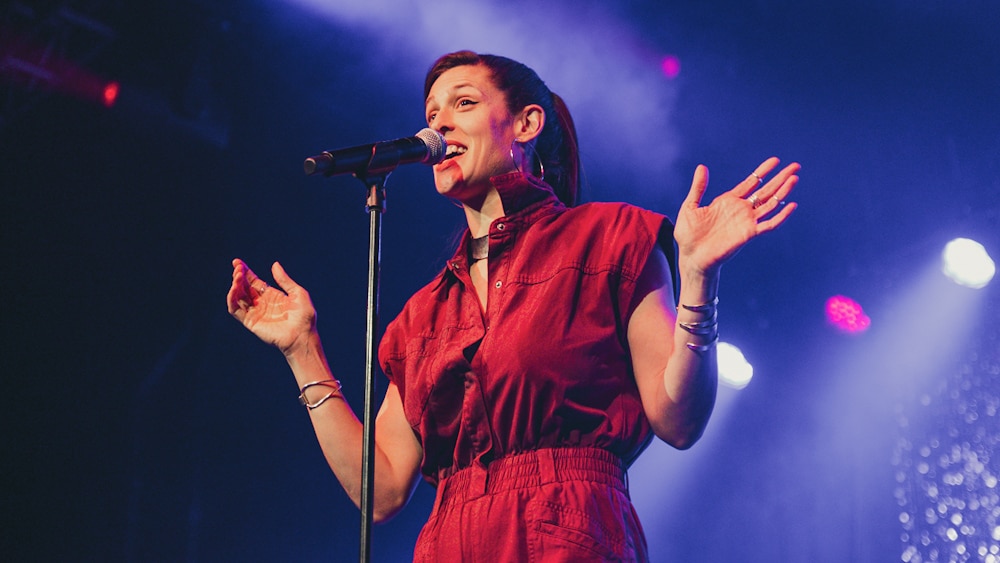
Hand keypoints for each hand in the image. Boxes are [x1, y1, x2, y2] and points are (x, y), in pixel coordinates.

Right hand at [226, 259, 316, 355]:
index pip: (253, 281)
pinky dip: (232, 299)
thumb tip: (275, 264)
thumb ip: (284, 280)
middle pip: (244, 287)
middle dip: (239, 276)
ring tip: (238, 276)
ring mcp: (255, 313)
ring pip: (238, 297)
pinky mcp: (250, 322)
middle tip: (238, 267)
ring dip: (235, 286)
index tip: (237, 262)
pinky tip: (234, 289)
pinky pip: (236, 310)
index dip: (245, 271)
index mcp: (271, 295)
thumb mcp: (298, 293)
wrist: (302, 336)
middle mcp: (261, 303)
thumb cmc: (304, 317)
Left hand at [674, 157, 798, 275]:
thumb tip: (701, 166)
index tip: (775, 160)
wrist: (690, 257)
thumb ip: (698, 187)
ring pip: (770, 204)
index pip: (751, 182)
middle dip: (780, 178)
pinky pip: (769, 224)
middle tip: (795, 166)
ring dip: (783, 192)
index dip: (763, 171)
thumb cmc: (688, 235)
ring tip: (794, 179)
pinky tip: (791, 205)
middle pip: (766, 190)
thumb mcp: (690, 206)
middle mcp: (741, 210)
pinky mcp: (749, 234)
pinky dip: (781, 216)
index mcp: (728, 201)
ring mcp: (746, 221)